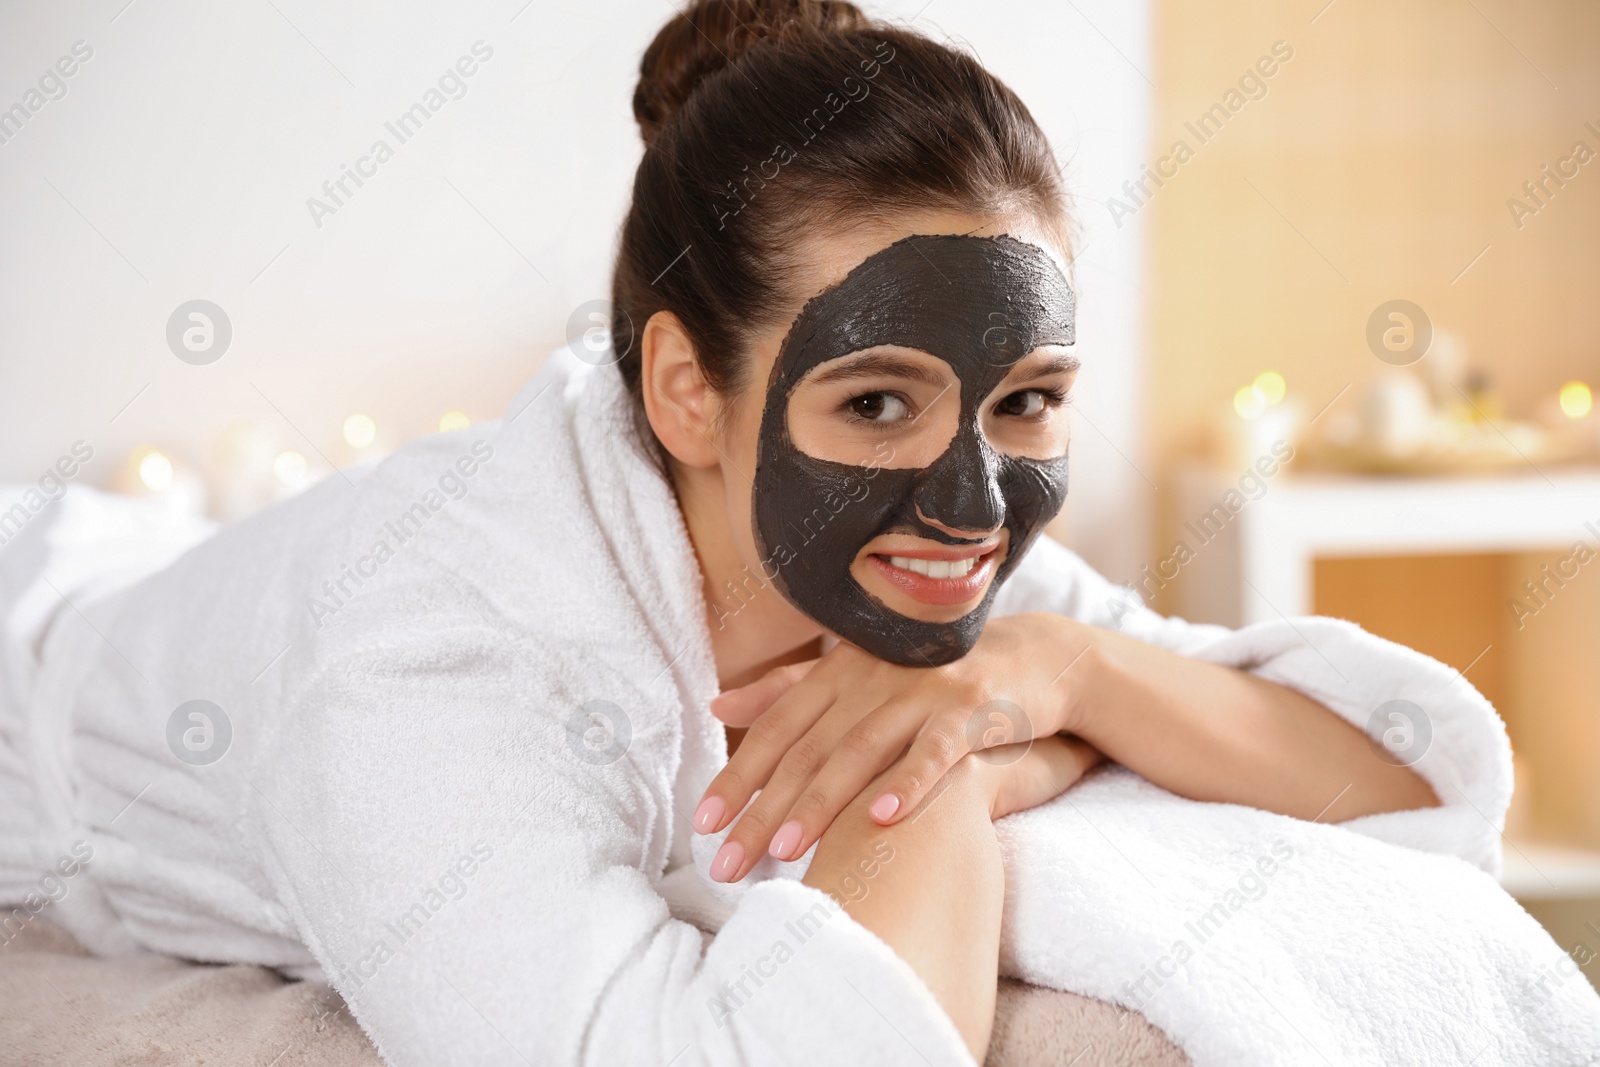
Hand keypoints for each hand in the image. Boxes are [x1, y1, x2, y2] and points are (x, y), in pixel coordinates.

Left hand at [694, 612, 1098, 882]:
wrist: (1034, 657)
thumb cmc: (931, 676)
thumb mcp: (859, 674)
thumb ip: (788, 689)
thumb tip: (716, 703)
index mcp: (841, 671)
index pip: (778, 727)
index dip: (739, 773)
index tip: (702, 822)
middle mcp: (874, 678)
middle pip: (808, 748)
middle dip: (763, 807)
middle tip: (726, 862)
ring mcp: (923, 693)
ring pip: (862, 751)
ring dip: (823, 801)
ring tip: (784, 849)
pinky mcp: (972, 712)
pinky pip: (937, 752)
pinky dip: (910, 783)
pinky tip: (882, 819)